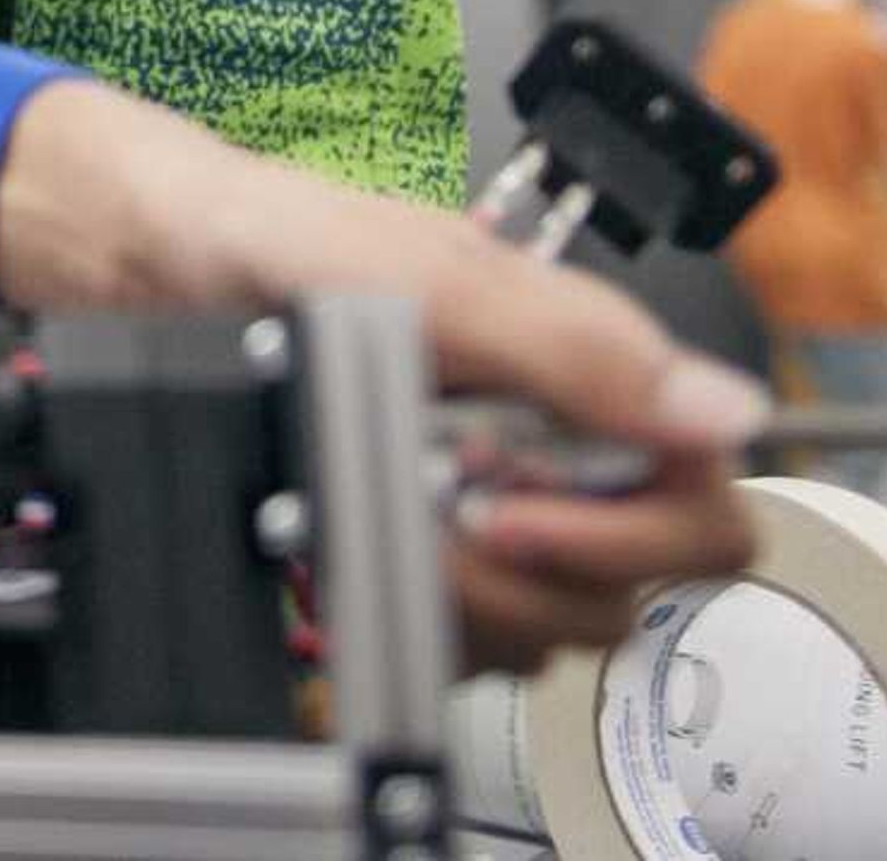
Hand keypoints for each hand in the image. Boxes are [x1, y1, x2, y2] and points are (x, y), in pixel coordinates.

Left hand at [0, 81, 762, 671]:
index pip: (704, 510)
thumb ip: (579, 348)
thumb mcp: (434, 279)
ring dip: (455, 594)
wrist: (160, 266)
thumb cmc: (291, 240)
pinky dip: (404, 616)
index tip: (515, 513)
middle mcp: (556, 453)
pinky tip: (347, 552)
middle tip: (432, 512)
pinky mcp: (419, 560)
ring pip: (541, 630)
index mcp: (591, 378)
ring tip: (370, 514)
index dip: (630, 539)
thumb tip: (726, 408)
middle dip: (523, 570)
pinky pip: (458, 646)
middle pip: (626, 591)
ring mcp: (489, 512)